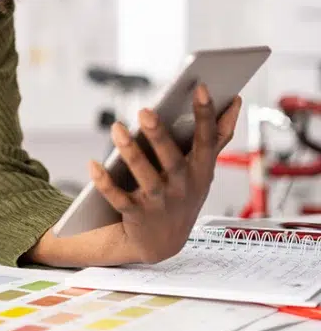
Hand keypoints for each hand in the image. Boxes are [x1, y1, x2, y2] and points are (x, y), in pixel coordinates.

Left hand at [89, 84, 241, 263]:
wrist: (162, 244)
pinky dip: (105, 182)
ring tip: (116, 128)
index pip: (206, 140)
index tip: (200, 87)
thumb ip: (218, 136)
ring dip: (130, 153)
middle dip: (159, 136)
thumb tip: (236, 100)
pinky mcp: (135, 214)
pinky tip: (93, 164)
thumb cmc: (183, 193)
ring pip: (144, 177)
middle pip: (172, 159)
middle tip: (145, 110)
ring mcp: (159, 203)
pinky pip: (118, 198)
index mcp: (200, 171)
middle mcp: (182, 187)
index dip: (205, 115)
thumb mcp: (204, 168)